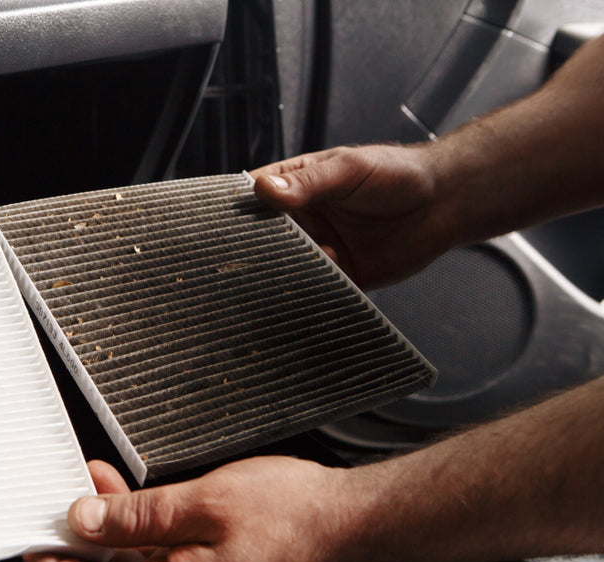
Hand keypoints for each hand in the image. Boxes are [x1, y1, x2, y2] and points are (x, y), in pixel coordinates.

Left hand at [24, 458, 357, 561]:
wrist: (351, 521)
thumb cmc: (293, 515)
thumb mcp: (203, 502)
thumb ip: (137, 517)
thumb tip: (84, 522)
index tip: (31, 539)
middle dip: (74, 545)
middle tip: (53, 502)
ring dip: (104, 530)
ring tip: (87, 484)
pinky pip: (159, 557)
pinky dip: (135, 528)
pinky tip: (125, 495)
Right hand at [250, 145, 453, 288]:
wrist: (443, 203)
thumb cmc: (396, 174)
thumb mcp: (347, 169)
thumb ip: (307, 182)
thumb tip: (264, 190)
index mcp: (296, 186)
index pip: (254, 198)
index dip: (237, 209)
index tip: (221, 220)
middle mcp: (302, 220)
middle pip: (263, 237)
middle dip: (255, 246)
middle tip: (251, 252)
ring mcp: (318, 248)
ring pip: (285, 265)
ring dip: (283, 269)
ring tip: (286, 267)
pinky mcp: (338, 275)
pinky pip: (314, 287)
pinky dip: (309, 288)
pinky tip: (316, 278)